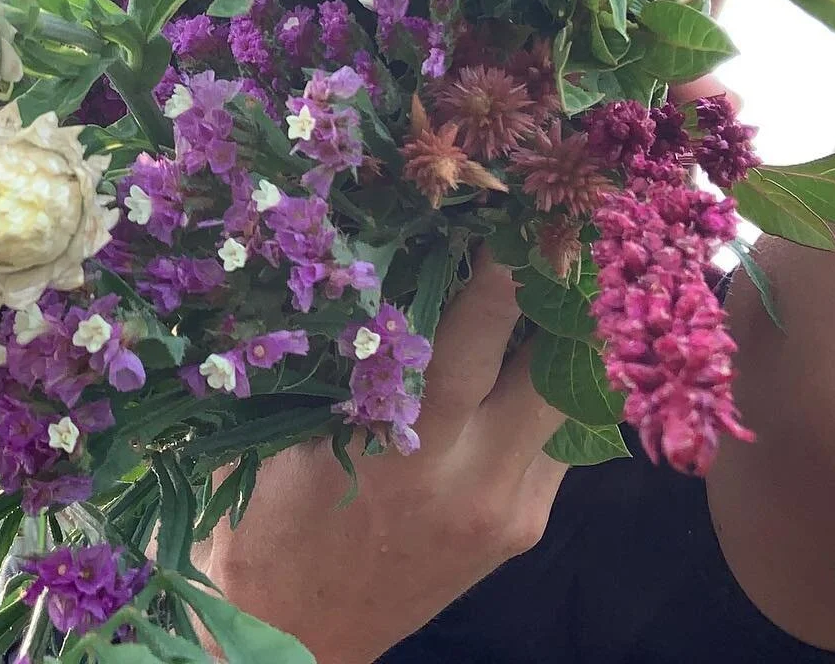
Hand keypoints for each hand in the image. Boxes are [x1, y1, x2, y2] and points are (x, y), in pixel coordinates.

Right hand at [194, 253, 566, 663]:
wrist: (289, 635)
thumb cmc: (265, 516)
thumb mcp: (282, 426)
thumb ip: (330, 351)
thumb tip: (361, 256)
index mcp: (404, 445)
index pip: (474, 337)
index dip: (502, 270)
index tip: (516, 213)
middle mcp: (473, 476)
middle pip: (552, 367)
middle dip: (557, 296)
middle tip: (551, 233)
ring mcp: (510, 508)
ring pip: (569, 405)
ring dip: (560, 344)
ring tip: (549, 283)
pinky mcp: (524, 530)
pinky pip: (558, 443)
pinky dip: (547, 393)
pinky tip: (523, 358)